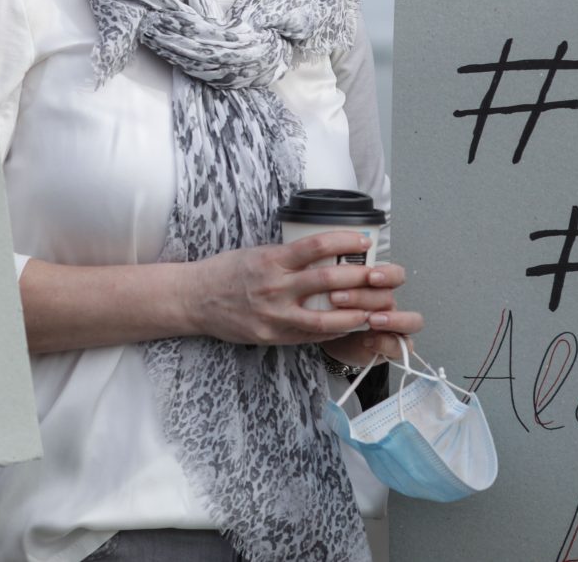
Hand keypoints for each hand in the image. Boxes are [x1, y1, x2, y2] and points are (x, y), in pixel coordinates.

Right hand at [186, 231, 389, 346]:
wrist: (195, 299)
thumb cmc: (227, 272)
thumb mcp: (258, 253)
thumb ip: (288, 256)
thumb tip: (325, 252)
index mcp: (272, 259)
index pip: (316, 246)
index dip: (345, 243)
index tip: (364, 242)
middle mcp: (274, 286)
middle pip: (327, 281)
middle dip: (360, 279)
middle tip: (382, 276)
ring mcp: (274, 314)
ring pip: (325, 316)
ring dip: (355, 313)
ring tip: (375, 309)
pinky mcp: (272, 335)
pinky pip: (310, 335)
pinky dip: (333, 331)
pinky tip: (349, 327)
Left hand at [320, 259, 422, 368]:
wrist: (330, 340)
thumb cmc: (333, 312)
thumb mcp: (331, 292)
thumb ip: (335, 280)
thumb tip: (327, 267)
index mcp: (378, 287)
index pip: (395, 275)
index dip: (387, 274)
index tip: (370, 276)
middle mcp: (389, 305)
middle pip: (390, 297)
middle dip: (364, 297)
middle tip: (339, 298)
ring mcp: (395, 327)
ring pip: (411, 320)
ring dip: (392, 319)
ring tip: (370, 320)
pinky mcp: (393, 347)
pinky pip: (402, 346)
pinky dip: (386, 343)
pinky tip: (368, 340)